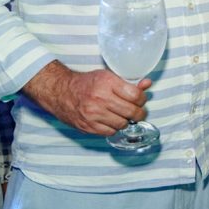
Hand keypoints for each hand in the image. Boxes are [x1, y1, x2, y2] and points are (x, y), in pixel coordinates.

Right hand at [23, 61, 150, 135]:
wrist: (60, 92)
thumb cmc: (86, 83)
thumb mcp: (108, 76)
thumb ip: (129, 82)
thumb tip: (147, 84)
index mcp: (107, 82)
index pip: (136, 95)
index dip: (142, 99)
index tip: (141, 100)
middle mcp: (100, 98)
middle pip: (132, 112)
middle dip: (139, 113)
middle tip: (138, 112)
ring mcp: (93, 114)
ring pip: (122, 124)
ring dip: (126, 121)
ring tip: (122, 115)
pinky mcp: (88, 126)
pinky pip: (110, 132)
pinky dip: (113, 128)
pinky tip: (111, 120)